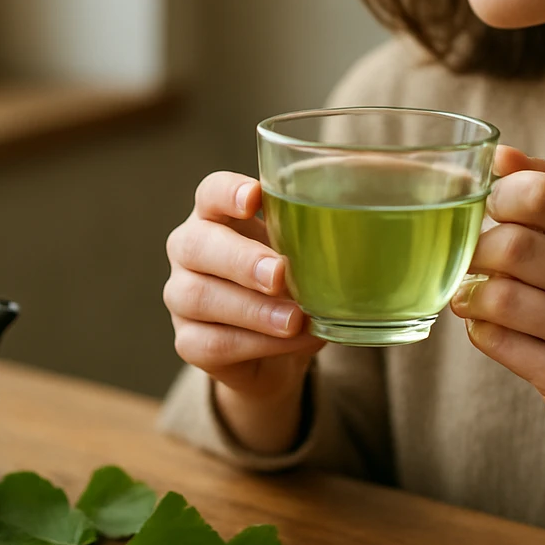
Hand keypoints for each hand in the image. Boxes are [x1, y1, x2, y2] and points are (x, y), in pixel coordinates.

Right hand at [164, 171, 324, 452]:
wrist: (276, 351)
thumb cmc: (290, 285)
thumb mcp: (304, 254)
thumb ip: (317, 239)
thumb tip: (363, 237)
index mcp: (217, 216)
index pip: (209, 193)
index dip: (227, 192)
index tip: (254, 197)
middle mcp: (189, 250)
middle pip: (196, 245)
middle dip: (241, 259)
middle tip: (279, 273)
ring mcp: (180, 297)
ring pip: (199, 297)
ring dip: (252, 308)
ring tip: (293, 319)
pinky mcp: (188, 342)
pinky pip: (213, 343)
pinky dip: (257, 343)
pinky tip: (291, 340)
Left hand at [449, 147, 544, 499]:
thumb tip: (500, 154)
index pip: (539, 193)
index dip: (498, 198)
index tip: (492, 213)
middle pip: (510, 246)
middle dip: (477, 252)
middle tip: (474, 260)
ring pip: (498, 297)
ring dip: (471, 294)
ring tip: (474, 294)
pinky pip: (497, 341)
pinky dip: (479, 330)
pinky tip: (489, 326)